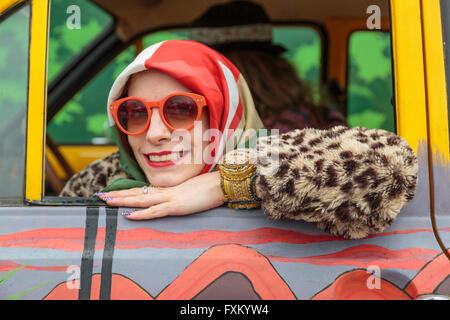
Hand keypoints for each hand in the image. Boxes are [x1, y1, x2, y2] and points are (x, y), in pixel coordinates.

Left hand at [98, 171, 224, 219]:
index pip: (143, 191)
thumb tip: (177, 200)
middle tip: (101, 196)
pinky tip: (128, 215)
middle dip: (118, 195)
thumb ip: (181, 196)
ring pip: (141, 199)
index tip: (115, 193)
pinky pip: (155, 211)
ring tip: (106, 201)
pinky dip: (141, 213)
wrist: (221, 183)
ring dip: (122, 200)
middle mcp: (166, 192)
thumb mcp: (192, 193)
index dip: (128, 192)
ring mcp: (170, 198)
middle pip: (137, 193)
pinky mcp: (176, 206)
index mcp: (169, 190)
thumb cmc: (210, 188)